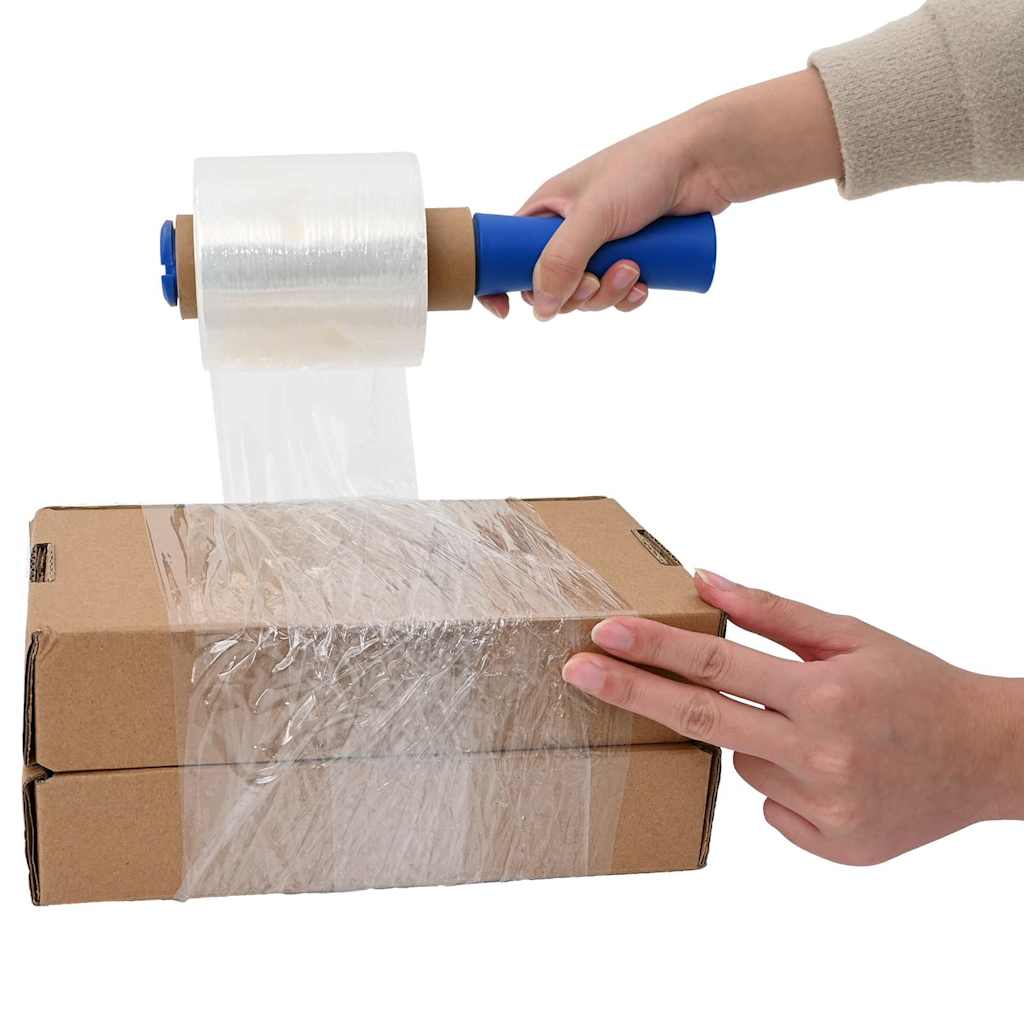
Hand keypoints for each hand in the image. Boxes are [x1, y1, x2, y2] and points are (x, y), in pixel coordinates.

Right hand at [479, 69, 842, 320]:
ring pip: (586, 294)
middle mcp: (570, 229)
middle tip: (597, 281)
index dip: (499, 282)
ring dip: (607, 295)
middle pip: (550, 285)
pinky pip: (617, 294)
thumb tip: (539, 308)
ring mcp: (601, 245)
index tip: (503, 310)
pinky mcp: (632, 257)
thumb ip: (561, 259)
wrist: (706, 162)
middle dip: (574, 295)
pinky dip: (628, 297)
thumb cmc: (644, 171)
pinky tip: (645, 286)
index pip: (506, 251)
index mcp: (548, 209)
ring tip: (633, 272)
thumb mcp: (594, 214)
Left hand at [562, 570, 1023, 864]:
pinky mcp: (832, 846)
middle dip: (632, 692)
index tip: (603, 632)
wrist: (989, 756)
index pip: (717, 664)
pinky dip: (782, 780)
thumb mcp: (851, 633)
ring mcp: (825, 808)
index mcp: (825, 693)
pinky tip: (830, 768)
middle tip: (576, 671)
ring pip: (740, 763)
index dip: (655, 648)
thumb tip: (704, 577)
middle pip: (700, 721)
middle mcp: (821, 755)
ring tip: (816, 728)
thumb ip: (772, 610)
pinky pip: (769, 805)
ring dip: (752, 737)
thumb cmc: (916, 683)